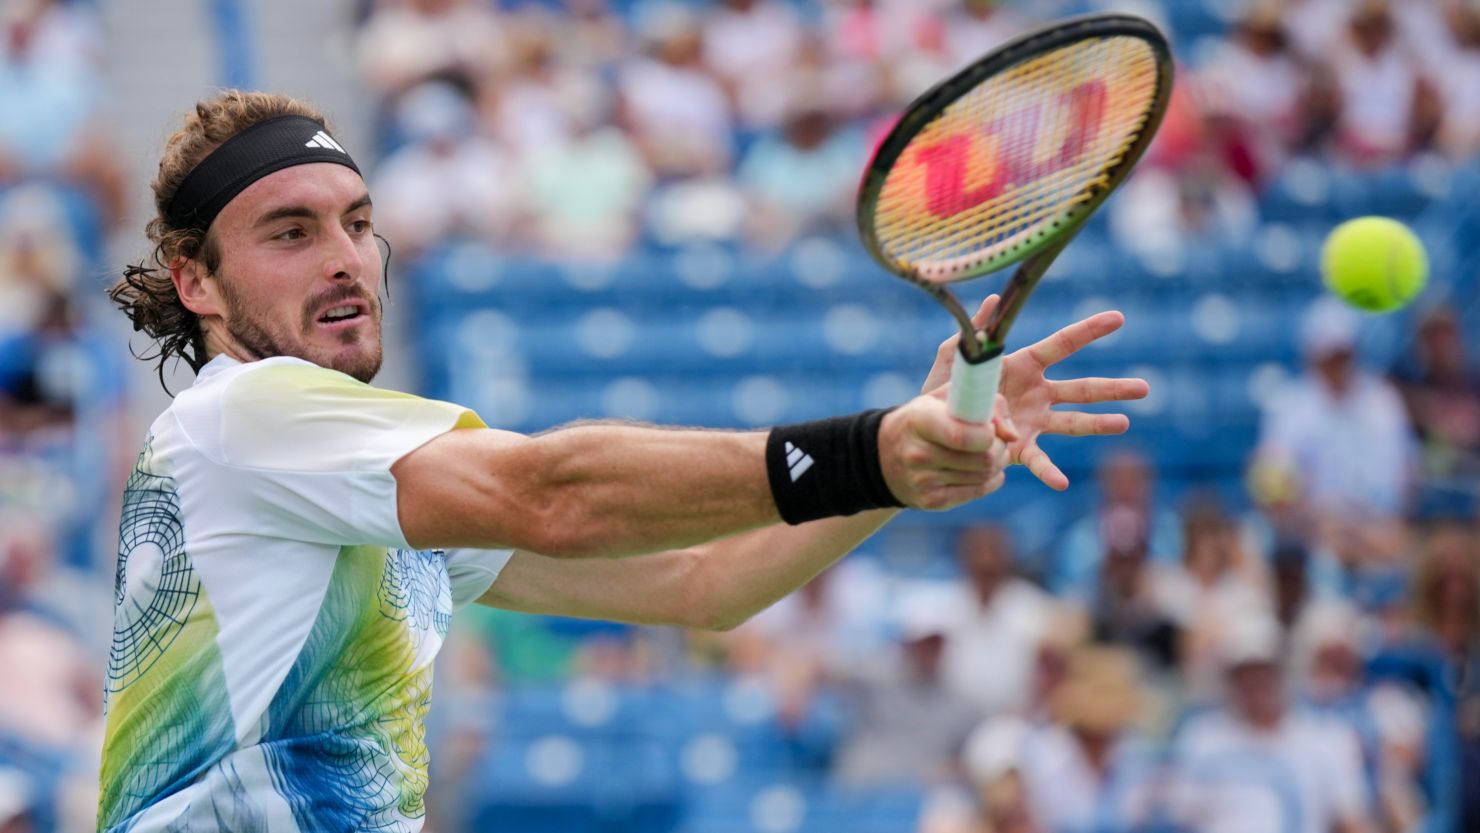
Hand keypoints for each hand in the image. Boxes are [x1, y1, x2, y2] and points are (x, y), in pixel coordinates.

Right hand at [877, 394, 1016, 509]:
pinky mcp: (932, 501)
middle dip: (1000, 448)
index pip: (963, 435)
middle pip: (984, 458)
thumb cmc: (924, 419)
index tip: (989, 427)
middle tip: (997, 440)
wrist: (883, 455)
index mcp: (919, 420)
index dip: (988, 432)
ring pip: (985, 474)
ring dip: (998, 463)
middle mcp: (918, 453)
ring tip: (991, 452)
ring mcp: (923, 481)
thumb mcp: (943, 398)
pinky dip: (990, 479)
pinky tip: (984, 469)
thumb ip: (984, 403)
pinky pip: (978, 491)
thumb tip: (1012, 435)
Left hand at [921, 295, 1148, 490]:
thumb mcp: (956, 356)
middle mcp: (1037, 393)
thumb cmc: (948, 386)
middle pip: (1081, 390)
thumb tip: (993, 300)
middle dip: (1113, 389)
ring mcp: (1033, 421)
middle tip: (1145, 388)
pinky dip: (1049, 473)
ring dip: (1099, 425)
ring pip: (1073, 423)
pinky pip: (1039, 460)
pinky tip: (1062, 484)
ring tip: (1124, 424)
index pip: (1062, 345)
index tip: (1118, 318)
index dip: (1088, 331)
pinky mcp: (1019, 448)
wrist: (935, 424)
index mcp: (1024, 365)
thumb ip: (975, 332)